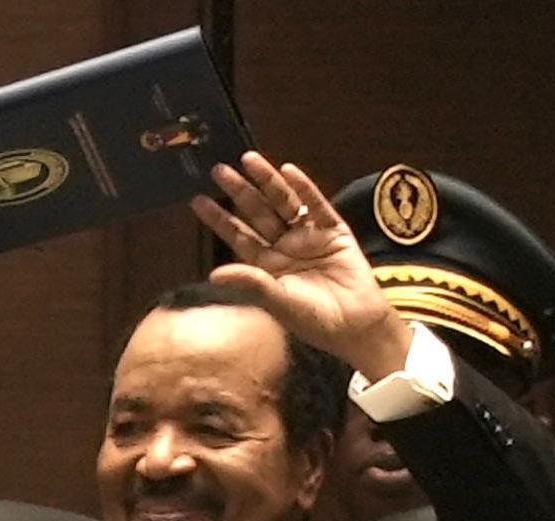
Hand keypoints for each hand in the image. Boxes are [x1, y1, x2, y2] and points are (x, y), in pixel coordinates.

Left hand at [190, 152, 410, 377]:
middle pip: (258, 212)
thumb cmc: (316, 321)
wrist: (357, 326)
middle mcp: (285, 246)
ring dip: (268, 181)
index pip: (239, 235)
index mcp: (268, 264)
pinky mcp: (334, 232)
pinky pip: (317, 206)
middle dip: (239, 191)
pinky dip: (305, 188)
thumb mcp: (279, 302)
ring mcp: (309, 236)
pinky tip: (289, 171)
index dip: (219, 218)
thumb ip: (251, 283)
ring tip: (249, 160)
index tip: (198, 200)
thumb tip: (214, 274)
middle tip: (218, 170)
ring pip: (284, 203)